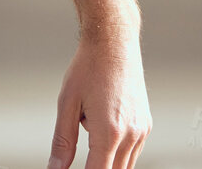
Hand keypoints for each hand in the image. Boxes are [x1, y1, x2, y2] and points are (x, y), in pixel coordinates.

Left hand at [47, 32, 150, 168]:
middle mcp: (131, 135)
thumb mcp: (66, 103)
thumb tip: (55, 168)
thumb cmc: (88, 69)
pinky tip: (101, 121)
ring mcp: (142, 131)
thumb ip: (62, 141)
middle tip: (80, 152)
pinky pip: (132, 151)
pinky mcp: (146, 125)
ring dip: (106, 159)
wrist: (113, 44)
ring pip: (125, 165)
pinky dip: (115, 149)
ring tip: (88, 120)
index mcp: (110, 132)